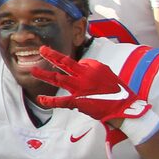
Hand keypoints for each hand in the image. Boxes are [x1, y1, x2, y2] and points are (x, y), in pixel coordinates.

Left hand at [34, 46, 150, 124]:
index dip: (77, 70)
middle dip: (52, 55)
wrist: (126, 108)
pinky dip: (50, 101)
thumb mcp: (107, 74)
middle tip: (42, 49)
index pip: (78, 64)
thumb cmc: (119, 92)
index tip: (82, 77)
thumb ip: (93, 68)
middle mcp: (85, 75)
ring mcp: (80, 88)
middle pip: (65, 63)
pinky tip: (40, 99)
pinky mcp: (78, 101)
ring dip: (44, 74)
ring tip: (33, 70)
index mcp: (94, 67)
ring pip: (58, 79)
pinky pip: (61, 101)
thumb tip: (82, 64)